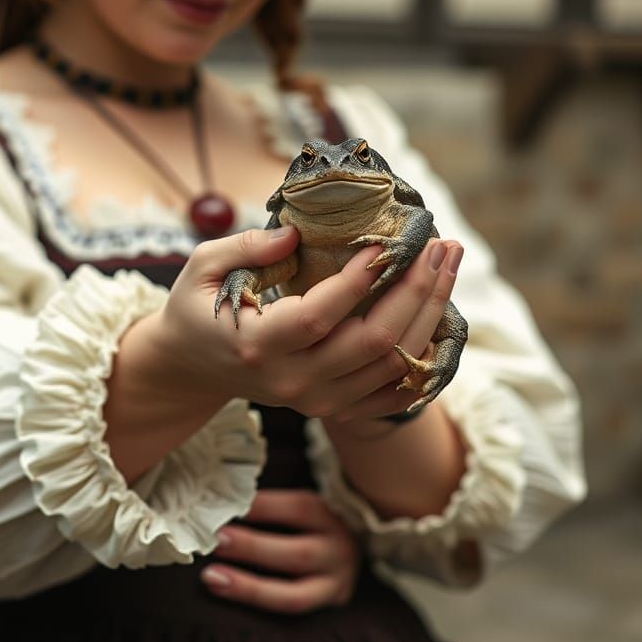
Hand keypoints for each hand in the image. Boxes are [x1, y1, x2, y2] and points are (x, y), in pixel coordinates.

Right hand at [142, 227, 462, 422]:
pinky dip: (426, 357)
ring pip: (394, 365)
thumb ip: (246, 247)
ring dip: (430, 313)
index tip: (386, 241)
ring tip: (448, 264)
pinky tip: (440, 315)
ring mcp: (317, 402)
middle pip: (374, 342)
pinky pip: (397, 392)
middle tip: (441, 244)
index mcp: (257, 345)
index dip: (358, 279)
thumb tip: (296, 233)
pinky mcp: (334, 409)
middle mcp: (292, 382)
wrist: (193, 368)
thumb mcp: (203, 267)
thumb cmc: (198, 308)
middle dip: (417, 289)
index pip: (320, 316)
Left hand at [200, 490, 360, 614]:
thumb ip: (272, 503)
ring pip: (294, 595)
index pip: (300, 509)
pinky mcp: (328, 608)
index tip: (228, 504)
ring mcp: (337, 585)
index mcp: (332, 515)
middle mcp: (339, 551)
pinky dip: (257, 604)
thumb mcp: (304, 504)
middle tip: (216, 540)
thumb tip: (226, 496)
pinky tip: (227, 594)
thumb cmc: (313, 520)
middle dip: (252, 547)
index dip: (263, 507)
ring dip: (249, 588)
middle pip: (298, 554)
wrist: (345, 550)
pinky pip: (290, 612)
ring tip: (211, 577)